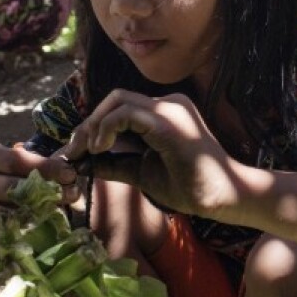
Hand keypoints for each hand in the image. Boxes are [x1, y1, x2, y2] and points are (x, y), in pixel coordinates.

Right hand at [0, 143, 80, 253]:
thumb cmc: (8, 179)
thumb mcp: (19, 166)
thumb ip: (40, 166)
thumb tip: (69, 176)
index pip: (15, 159)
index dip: (45, 167)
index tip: (70, 174)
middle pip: (9, 188)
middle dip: (44, 192)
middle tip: (73, 195)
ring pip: (1, 215)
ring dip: (33, 218)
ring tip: (57, 217)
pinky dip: (16, 241)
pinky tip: (36, 238)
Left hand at [62, 90, 242, 216]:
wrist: (223, 198)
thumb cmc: (190, 187)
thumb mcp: (142, 172)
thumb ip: (115, 164)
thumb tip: (84, 163)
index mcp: (164, 114)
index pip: (120, 107)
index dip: (94, 127)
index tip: (77, 152)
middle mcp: (168, 104)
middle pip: (115, 99)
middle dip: (88, 123)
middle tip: (73, 151)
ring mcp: (170, 109)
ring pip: (118, 100)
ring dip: (94, 126)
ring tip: (87, 151)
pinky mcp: (168, 121)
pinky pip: (127, 113)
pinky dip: (107, 128)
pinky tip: (102, 148)